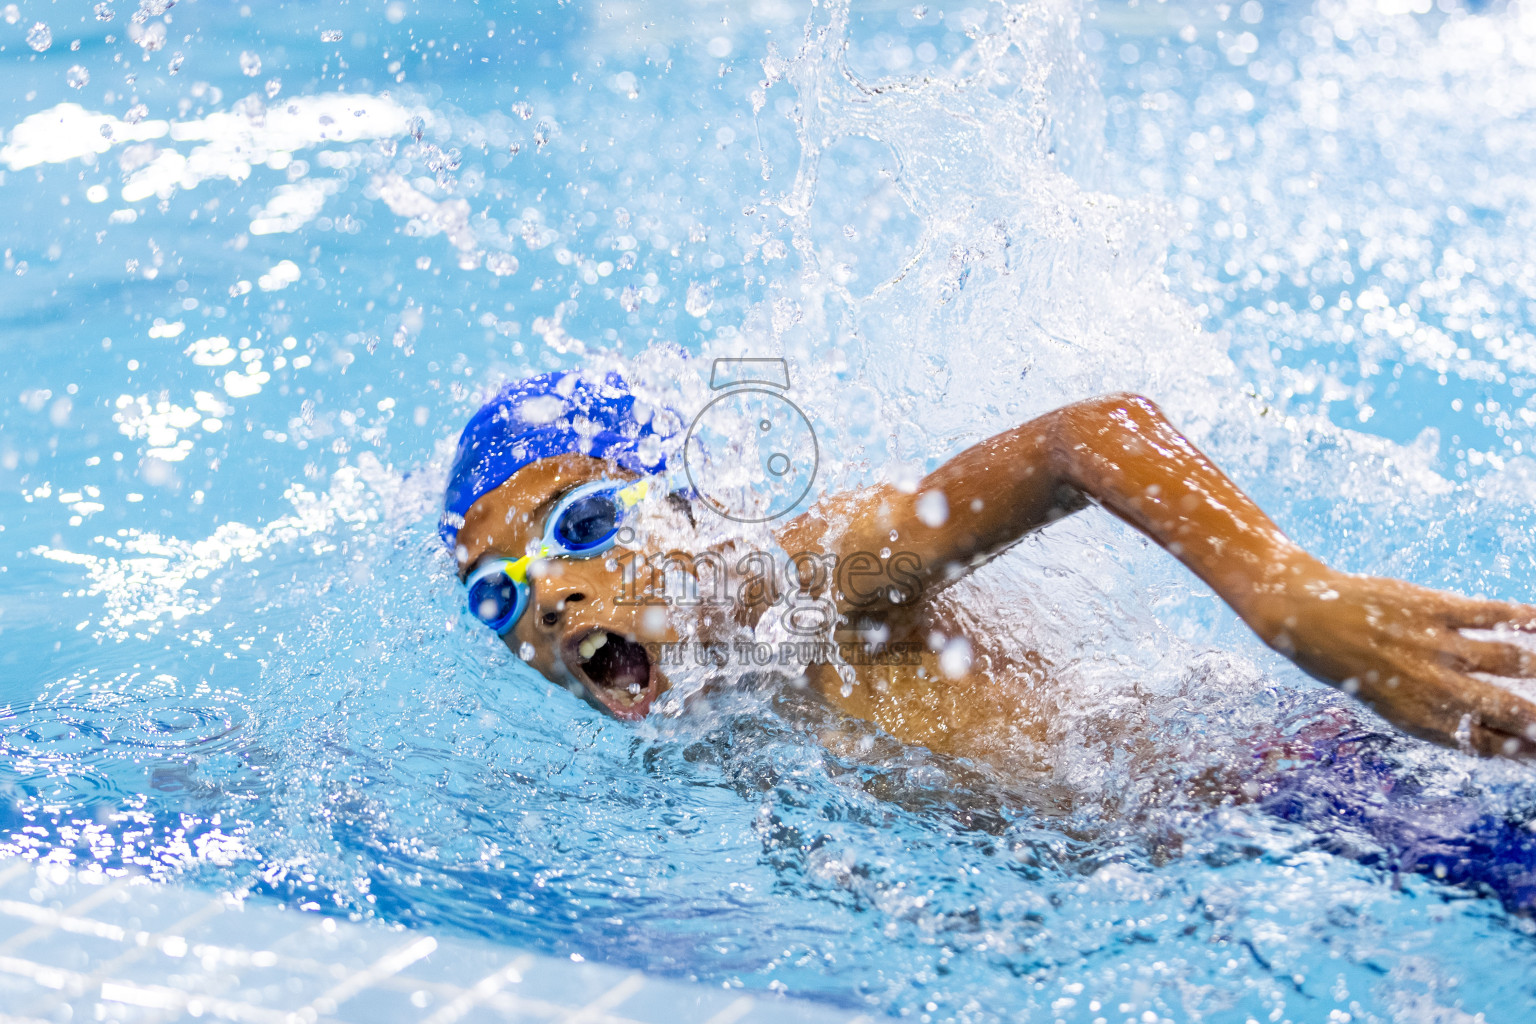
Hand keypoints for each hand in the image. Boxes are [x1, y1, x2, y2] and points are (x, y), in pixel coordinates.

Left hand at [1256, 561, 1535, 758]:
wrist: (1305, 619)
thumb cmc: (1350, 665)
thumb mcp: (1391, 704)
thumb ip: (1439, 716)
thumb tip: (1490, 731)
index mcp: (1422, 719)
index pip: (1491, 745)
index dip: (1526, 751)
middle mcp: (1434, 687)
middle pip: (1511, 710)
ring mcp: (1436, 646)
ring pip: (1510, 660)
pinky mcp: (1433, 609)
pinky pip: (1490, 613)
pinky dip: (1525, 617)